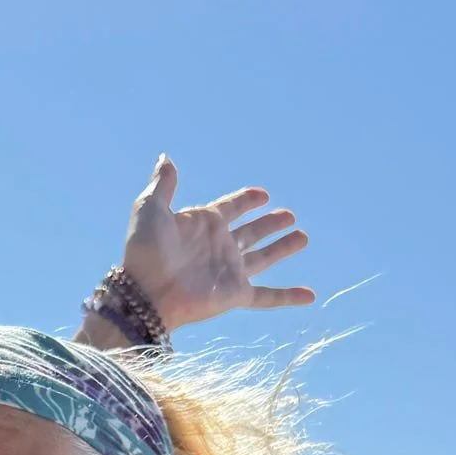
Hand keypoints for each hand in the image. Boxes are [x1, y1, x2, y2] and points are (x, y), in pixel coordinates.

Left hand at [117, 156, 314, 330]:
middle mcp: (220, 247)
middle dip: (270, 224)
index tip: (262, 194)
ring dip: (283, 248)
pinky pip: (268, 296)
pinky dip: (289, 297)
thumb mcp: (150, 209)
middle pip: (252, 232)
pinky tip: (310, 296)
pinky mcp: (235, 294)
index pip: (231, 208)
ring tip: (303, 237)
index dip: (246, 200)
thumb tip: (165, 157)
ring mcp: (229, 271)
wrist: (145, 292)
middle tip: (289, 215)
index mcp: (203, 224)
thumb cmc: (145, 251)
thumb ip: (162, 184)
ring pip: (263, 258)